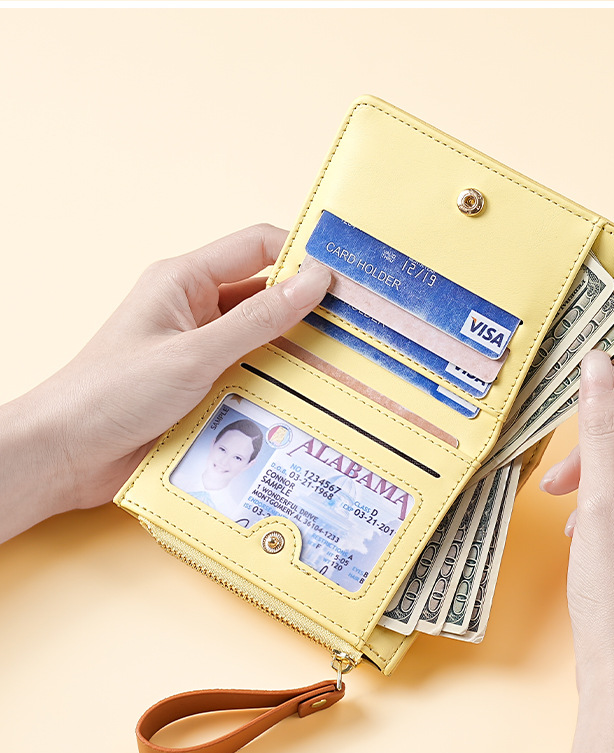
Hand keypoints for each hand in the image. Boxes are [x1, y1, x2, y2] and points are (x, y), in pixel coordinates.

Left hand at [0, 224, 329, 539]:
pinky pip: (251, 375)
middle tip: (358, 328)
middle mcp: (195, 310)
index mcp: (185, 280)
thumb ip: (258, 319)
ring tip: (344, 368)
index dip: (302, 254)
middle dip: (307, 310)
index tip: (347, 275)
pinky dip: (276, 384)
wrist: (66, 455)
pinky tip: (307, 400)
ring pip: (263, 340)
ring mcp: (200, 351)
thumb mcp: (194, 353)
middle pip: (265, 296)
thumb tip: (315, 280)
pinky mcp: (202, 387)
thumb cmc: (113, 393)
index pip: (257, 247)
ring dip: (294, 353)